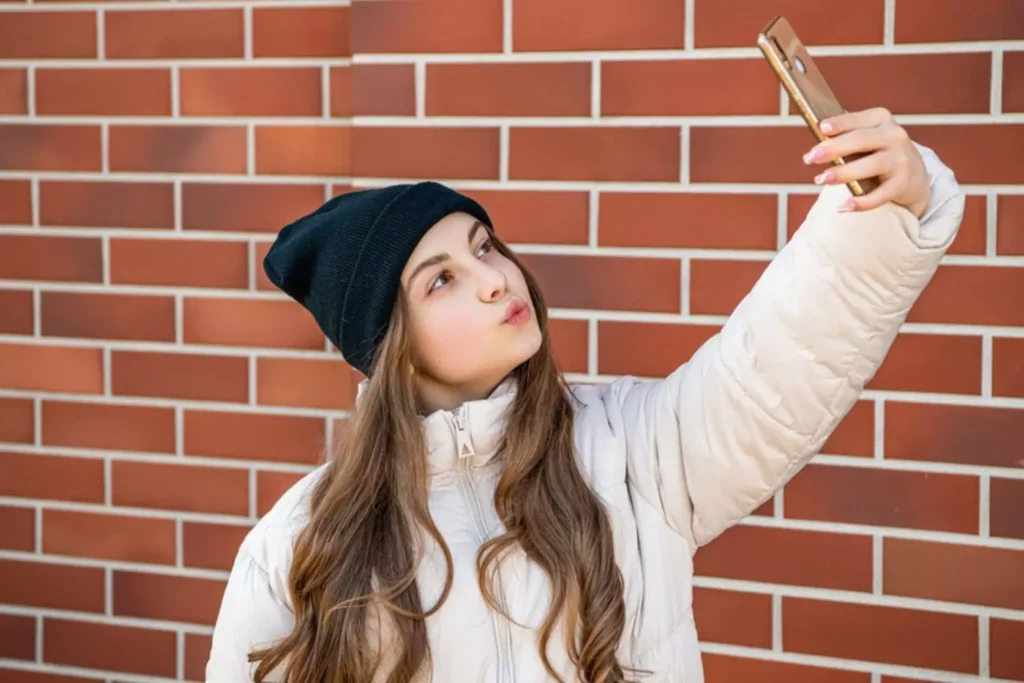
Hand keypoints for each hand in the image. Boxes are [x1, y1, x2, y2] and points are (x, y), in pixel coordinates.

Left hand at [802, 107, 930, 217]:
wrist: (913, 175)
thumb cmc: (877, 153)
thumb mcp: (865, 138)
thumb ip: (844, 136)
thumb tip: (816, 142)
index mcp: (881, 119)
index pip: (858, 119)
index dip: (840, 124)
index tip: (821, 128)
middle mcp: (894, 135)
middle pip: (862, 140)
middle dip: (834, 149)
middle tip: (810, 158)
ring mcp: (901, 159)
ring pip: (871, 165)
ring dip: (844, 173)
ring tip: (821, 179)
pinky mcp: (904, 183)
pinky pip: (881, 194)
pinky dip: (862, 202)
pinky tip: (844, 207)